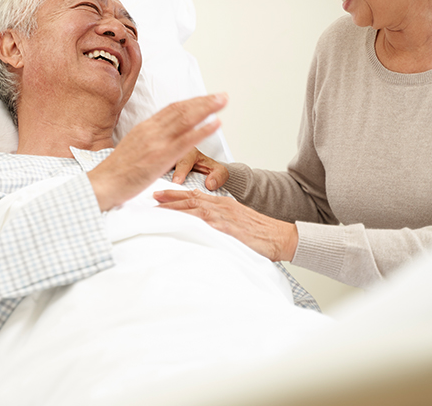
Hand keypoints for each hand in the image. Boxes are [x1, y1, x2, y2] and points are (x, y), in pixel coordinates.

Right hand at [88, 93, 227, 210]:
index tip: (205, 99)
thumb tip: (159, 137)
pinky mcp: (161, 157)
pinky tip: (216, 124)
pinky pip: (186, 140)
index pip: (171, 109)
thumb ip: (147, 140)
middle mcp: (151, 130)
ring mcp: (157, 142)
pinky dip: (203, 130)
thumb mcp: (132, 148)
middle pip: (181, 110)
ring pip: (186, 119)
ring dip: (207, 108)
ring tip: (222, 102)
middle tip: (221, 96)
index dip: (190, 102)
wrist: (102, 184)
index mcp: (144, 128)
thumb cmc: (116, 172)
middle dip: (203, 101)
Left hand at [152, 189, 297, 261]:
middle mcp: (221, 206)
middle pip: (189, 199)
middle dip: (168, 198)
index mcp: (223, 204)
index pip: (194, 196)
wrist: (280, 237)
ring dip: (172, 208)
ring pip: (192, 208)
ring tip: (155, 210)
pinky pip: (202, 222)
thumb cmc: (262, 233)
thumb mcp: (237, 224)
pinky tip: (175, 222)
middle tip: (150, 198)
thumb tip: (205, 230)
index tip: (159, 194)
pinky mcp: (226, 227)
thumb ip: (220, 223)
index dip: (176, 194)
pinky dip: (187, 220)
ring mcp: (223, 216)